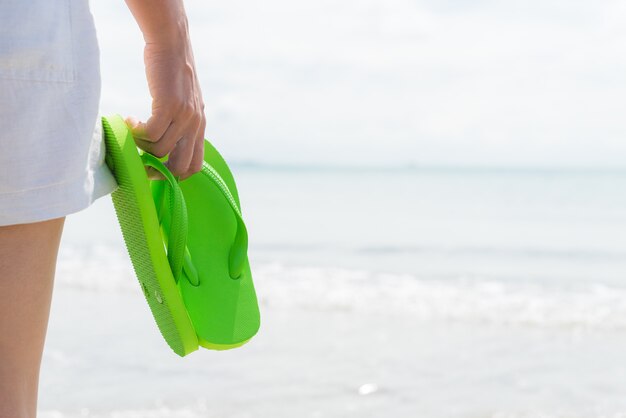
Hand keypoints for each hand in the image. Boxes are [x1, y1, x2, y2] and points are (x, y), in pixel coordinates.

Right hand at [125, 40, 205, 180]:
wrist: (172, 43)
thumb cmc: (172, 71)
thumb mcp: (184, 100)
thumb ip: (181, 121)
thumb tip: (166, 143)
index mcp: (200, 126)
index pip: (195, 165)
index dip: (175, 174)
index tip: (156, 167)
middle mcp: (195, 125)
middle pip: (180, 167)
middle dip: (157, 171)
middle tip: (140, 161)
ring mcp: (184, 117)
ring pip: (159, 150)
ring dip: (140, 144)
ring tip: (133, 128)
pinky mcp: (169, 106)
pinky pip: (151, 133)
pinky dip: (136, 132)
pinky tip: (130, 119)